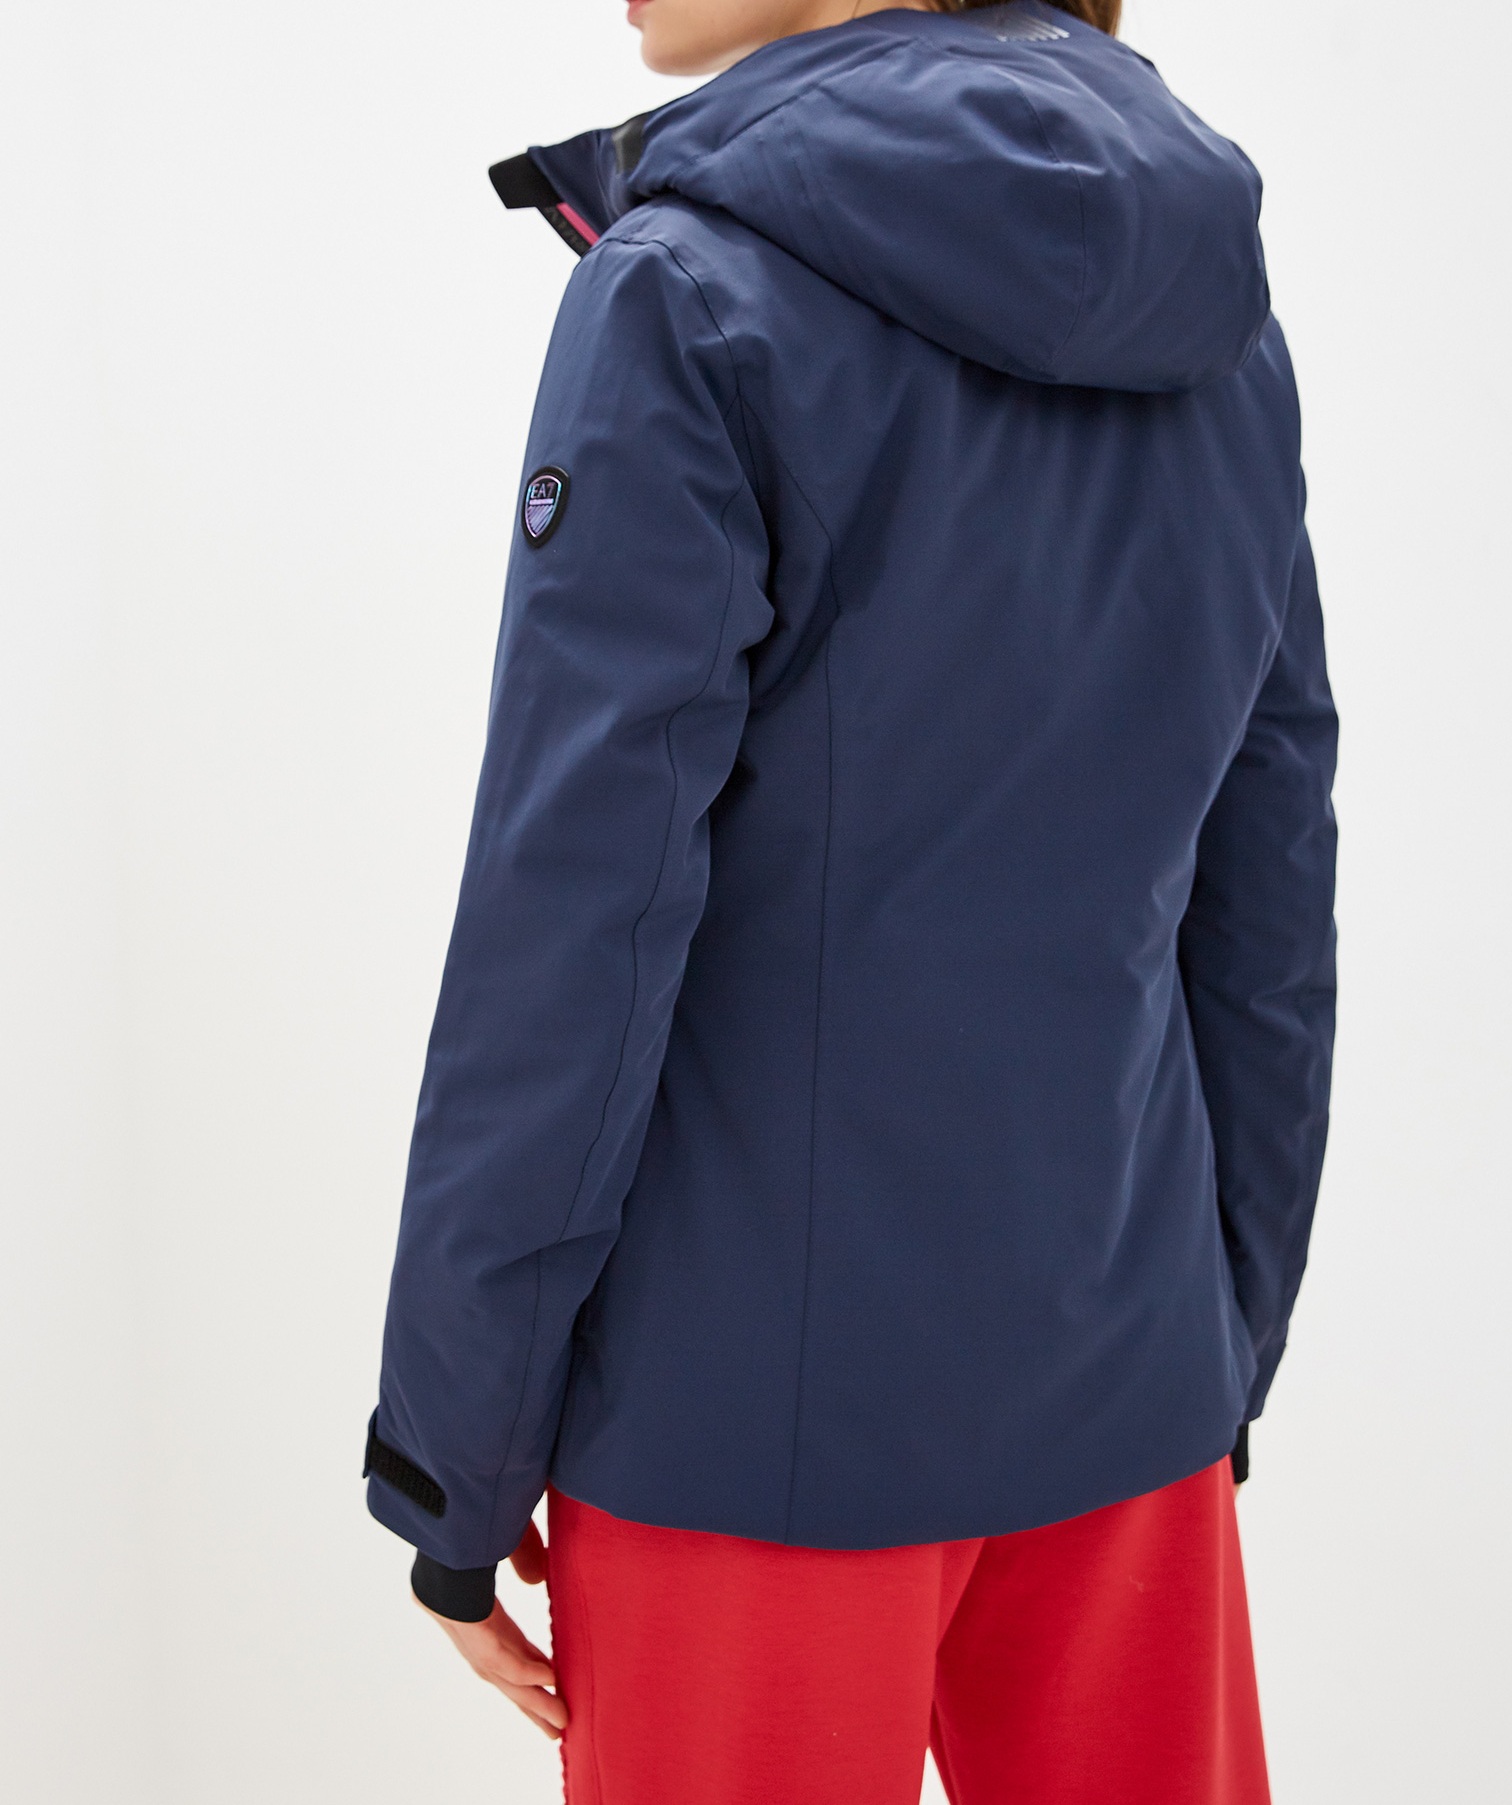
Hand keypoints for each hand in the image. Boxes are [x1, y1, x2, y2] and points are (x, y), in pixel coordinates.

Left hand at [416, 1522, 566, 1738]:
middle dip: (528, 1697)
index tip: (551, 1681)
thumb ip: (523, 1553)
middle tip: (555, 1726)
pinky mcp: (458, 1614)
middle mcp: (457, 1613)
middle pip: (496, 1667)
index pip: (500, 1640)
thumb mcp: (506, 1530)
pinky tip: (546, 1683)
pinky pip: (493, 1652)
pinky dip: (521, 1670)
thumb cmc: (469, 1504)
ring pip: (495, 1670)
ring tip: (558, 1722)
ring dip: (529, 1698)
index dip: (526, 1663)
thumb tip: (537, 1577)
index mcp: (466, 1596)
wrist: (438, 1497)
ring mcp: (454, 1616)